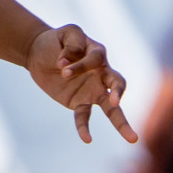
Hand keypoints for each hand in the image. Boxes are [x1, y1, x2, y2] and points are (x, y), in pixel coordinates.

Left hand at [26, 24, 138, 144]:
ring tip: (133, 138)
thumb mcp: (65, 33)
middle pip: (118, 84)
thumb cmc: (56, 41)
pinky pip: (84, 116)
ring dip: (121, 123)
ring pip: (112, 109)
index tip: (60, 64)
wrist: (39, 54)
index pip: (97, 60)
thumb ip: (72, 42)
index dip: (79, 64)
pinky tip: (87, 139)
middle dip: (118, 92)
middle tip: (115, 101)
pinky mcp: (80, 102)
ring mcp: (92, 90)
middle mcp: (100, 74)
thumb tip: (68, 62)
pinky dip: (84, 127)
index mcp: (98, 54)